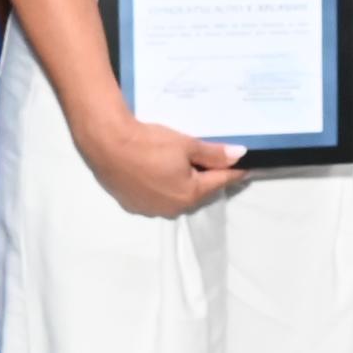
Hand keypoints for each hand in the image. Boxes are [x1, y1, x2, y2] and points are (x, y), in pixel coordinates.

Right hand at [73, 107, 245, 219]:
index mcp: (190, 194)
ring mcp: (151, 209)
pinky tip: (158, 172)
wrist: (107, 144)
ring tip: (184, 166)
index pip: (219, 182)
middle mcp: (173, 208)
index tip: (245, 167)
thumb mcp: (186, 144)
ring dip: (184, 184)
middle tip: (214, 162)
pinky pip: (156, 197)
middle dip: (207, 178)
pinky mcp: (133, 205)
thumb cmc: (150, 143)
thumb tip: (239, 155)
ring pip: (176, 196)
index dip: (233, 172)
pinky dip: (163, 187)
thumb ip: (213, 154)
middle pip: (198, 192)